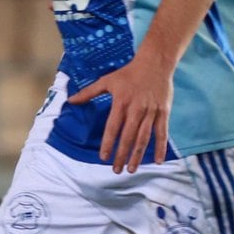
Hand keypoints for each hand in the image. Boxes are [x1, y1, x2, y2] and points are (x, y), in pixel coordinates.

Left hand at [69, 54, 173, 172]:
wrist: (154, 64)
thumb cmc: (128, 73)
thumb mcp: (106, 81)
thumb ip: (88, 93)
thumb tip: (70, 100)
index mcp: (121, 102)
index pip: (113, 128)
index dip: (108, 143)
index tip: (103, 157)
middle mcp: (136, 109)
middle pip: (128, 136)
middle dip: (122, 155)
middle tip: (116, 170)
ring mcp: (151, 112)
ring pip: (144, 138)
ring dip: (138, 155)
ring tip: (132, 169)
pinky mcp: (163, 113)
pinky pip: (162, 133)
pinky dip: (160, 147)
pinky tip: (157, 161)